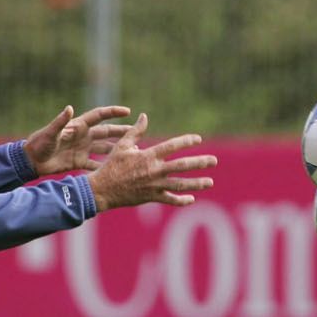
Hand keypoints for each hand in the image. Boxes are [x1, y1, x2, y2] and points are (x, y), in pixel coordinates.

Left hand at [23, 105, 132, 175]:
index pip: (99, 115)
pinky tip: (116, 170)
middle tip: (138, 132)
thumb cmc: (39, 143)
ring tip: (131, 151)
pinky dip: (105, 166)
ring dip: (116, 149)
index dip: (113, 112)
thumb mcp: (50, 133)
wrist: (31, 161)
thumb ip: (60, 121)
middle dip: (121, 131)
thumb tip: (69, 108)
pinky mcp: (79, 161)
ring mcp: (82, 149)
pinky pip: (95, 164)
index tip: (128, 111)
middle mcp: (83, 136)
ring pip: (104, 147)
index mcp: (78, 126)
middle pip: (106, 132)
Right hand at [85, 113, 216, 210]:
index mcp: (148, 156)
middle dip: (200, 163)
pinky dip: (181, 200)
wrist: (102, 189)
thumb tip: (144, 116)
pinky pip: (170, 200)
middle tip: (214, 161)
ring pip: (180, 184)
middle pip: (182, 166)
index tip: (198, 139)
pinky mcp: (151, 197)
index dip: (186, 141)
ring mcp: (154, 185)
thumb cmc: (111, 165)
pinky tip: (192, 199)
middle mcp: (154, 170)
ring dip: (197, 184)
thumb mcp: (122, 145)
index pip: (172, 146)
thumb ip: (136, 131)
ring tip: (210, 182)